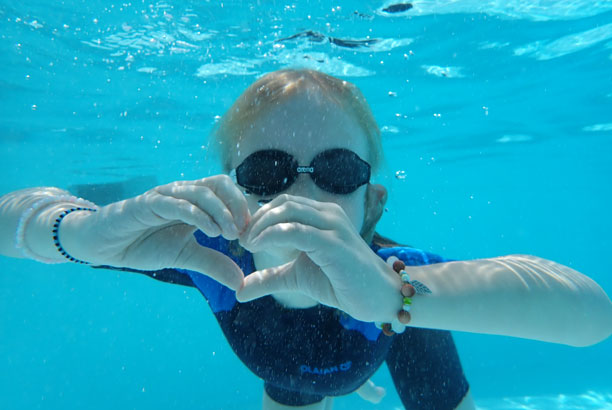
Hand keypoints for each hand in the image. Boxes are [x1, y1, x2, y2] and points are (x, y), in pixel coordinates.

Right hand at [62, 175, 249, 289]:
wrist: (106, 246)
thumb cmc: (145, 245)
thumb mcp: (186, 257)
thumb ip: (213, 264)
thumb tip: (241, 283)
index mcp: (196, 202)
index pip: (228, 193)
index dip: (244, 210)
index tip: (253, 235)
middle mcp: (183, 193)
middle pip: (220, 184)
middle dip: (237, 204)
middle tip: (245, 231)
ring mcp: (166, 195)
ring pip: (201, 192)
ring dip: (220, 211)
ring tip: (230, 234)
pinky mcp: (147, 203)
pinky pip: (176, 203)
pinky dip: (197, 214)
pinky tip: (210, 230)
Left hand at [236, 194, 401, 321]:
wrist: (377, 298)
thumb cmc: (341, 283)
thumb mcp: (297, 277)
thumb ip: (270, 278)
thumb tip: (239, 290)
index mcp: (321, 215)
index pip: (284, 203)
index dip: (259, 216)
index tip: (242, 236)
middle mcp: (328, 214)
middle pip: (282, 203)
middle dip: (256, 219)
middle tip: (241, 240)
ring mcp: (333, 226)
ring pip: (287, 211)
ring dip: (261, 226)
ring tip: (247, 244)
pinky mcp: (334, 244)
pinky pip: (295, 231)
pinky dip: (271, 235)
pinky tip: (257, 247)